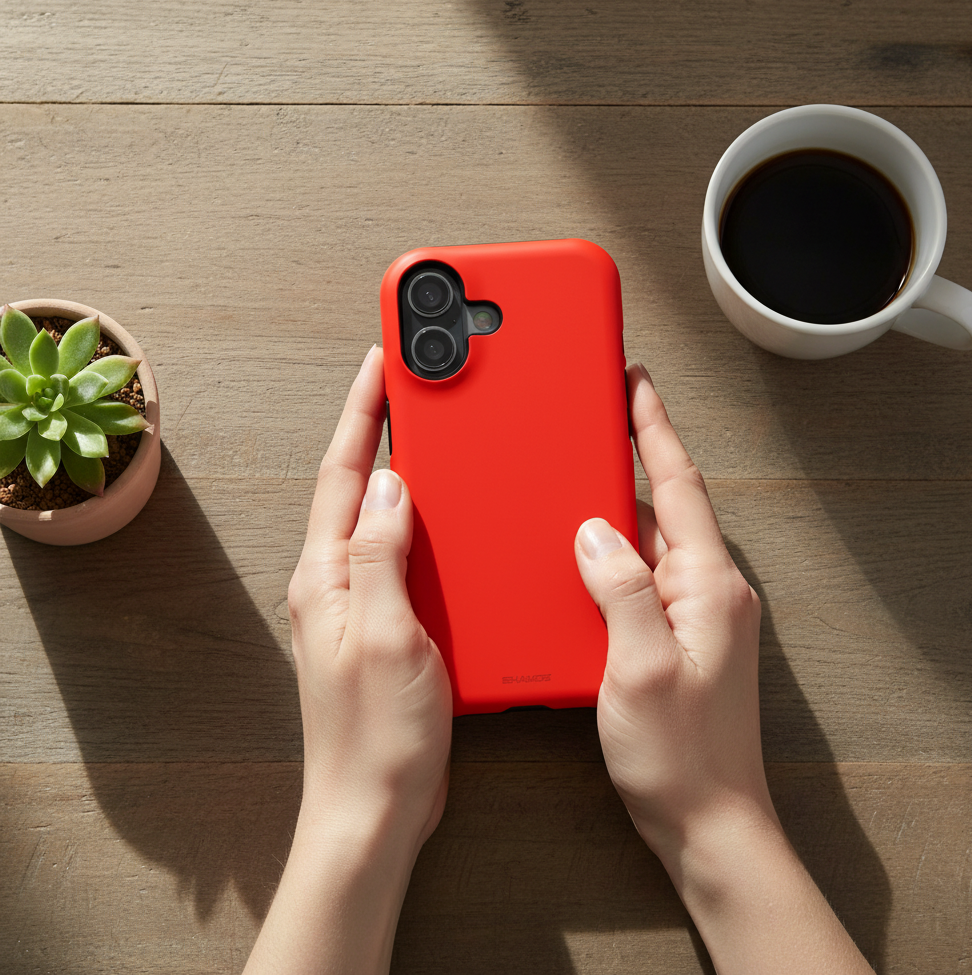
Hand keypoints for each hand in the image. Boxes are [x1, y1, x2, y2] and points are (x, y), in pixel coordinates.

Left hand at [288, 344, 450, 847]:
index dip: (363, 411)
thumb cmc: (376, 735)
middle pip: (359, 485)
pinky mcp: (385, 623)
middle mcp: (335, 580)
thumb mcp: (385, 634)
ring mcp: (359, 601)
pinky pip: (402, 554)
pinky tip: (448, 517)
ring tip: (433, 431)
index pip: (344, 473)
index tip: (382, 360)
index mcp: (326, 574)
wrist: (377, 808)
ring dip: (405, 471)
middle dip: (382, 427)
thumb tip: (392, 485)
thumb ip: (383, 555)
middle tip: (412, 380)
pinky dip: (424, 523)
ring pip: (383, 517)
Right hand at [575, 363, 871, 974]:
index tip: (636, 381)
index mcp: (708, 584)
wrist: (709, 822)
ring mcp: (695, 615)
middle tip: (594, 418)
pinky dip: (610, 559)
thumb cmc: (682, 755)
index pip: (678, 486)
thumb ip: (618, 590)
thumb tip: (594, 531)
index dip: (654, 428)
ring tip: (574, 482)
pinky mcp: (677, 638)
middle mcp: (708, 590)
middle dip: (629, 457)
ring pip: (648, 543)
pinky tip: (579, 561)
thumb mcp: (640, 667)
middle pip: (663, 506)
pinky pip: (639, 578)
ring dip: (614, 511)